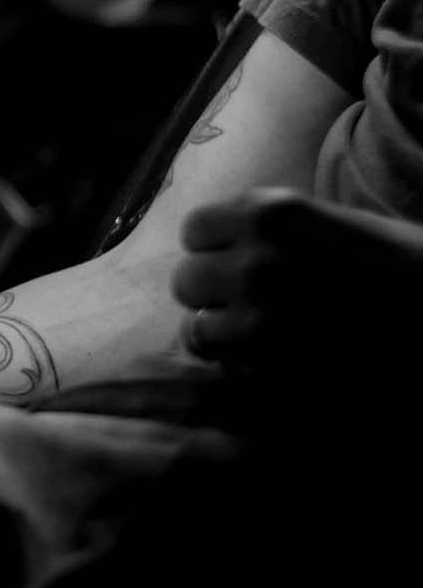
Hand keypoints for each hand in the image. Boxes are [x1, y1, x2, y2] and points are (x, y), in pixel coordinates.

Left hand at [171, 187, 422, 365]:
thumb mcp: (337, 226)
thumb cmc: (409, 271)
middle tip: (255, 309)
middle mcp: (257, 260)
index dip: (216, 251)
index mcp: (273, 213)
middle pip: (186, 281)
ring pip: (198, 332)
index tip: (240, 265)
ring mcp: (262, 319)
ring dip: (224, 340)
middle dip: (213, 297)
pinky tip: (284, 368)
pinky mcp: (274, 373)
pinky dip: (245, 374)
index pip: (195, 230)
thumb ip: (274, 232)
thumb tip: (217, 245)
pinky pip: (228, 373)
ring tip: (269, 341)